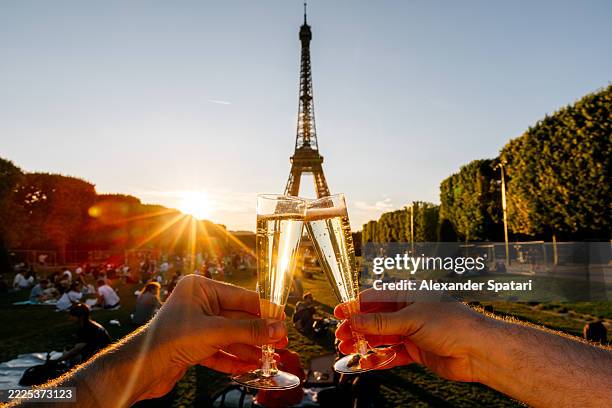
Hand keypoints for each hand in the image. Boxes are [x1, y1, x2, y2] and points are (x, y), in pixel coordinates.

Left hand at [141, 275, 287, 399]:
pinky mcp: (192, 346)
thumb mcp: (215, 332)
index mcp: (200, 288)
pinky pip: (219, 349)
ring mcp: (196, 325)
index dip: (265, 310)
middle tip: (281, 342)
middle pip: (238, 318)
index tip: (283, 320)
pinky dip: (233, 358)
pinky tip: (249, 366)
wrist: (139, 369)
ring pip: (230, 336)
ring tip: (269, 358)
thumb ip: (249, 330)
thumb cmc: (169, 340)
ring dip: (249, 348)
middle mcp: (198, 303)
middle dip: (258, 332)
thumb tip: (277, 329)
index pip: (242, 297)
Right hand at [334, 289, 485, 381]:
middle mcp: (409, 312)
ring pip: (382, 337)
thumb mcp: (411, 319)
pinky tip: (366, 362)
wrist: (479, 351)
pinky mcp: (417, 351)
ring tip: (347, 350)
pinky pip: (393, 354)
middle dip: (357, 328)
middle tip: (340, 336)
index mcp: (408, 295)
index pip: (375, 298)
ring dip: (365, 343)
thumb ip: (381, 322)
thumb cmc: (451, 324)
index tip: (338, 313)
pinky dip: (379, 358)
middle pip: (375, 319)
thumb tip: (355, 320)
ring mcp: (412, 332)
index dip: (356, 306)